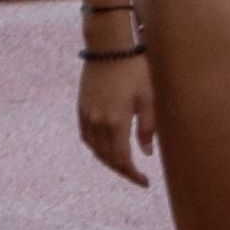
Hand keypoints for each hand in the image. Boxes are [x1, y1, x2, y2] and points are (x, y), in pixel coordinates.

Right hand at [78, 50, 155, 184]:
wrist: (109, 47)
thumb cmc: (134, 69)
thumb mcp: (148, 98)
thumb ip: (148, 128)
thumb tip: (146, 153)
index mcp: (116, 122)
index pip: (122, 160)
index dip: (133, 175)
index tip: (144, 183)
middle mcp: (98, 123)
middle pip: (107, 158)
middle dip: (122, 171)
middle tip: (137, 176)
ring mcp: (87, 115)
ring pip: (95, 150)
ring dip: (109, 161)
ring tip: (124, 164)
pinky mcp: (81, 108)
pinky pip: (86, 137)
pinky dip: (96, 147)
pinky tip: (106, 147)